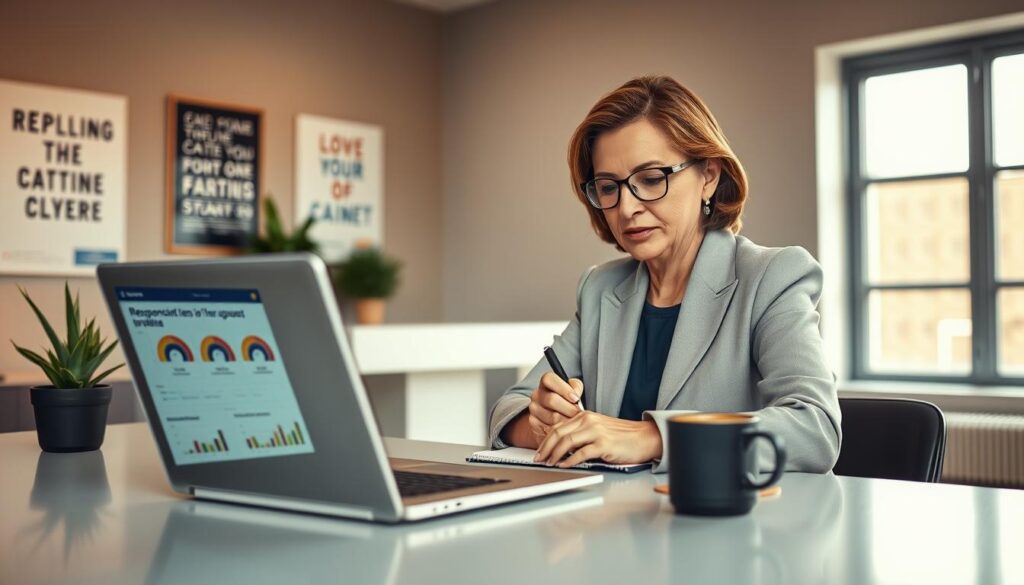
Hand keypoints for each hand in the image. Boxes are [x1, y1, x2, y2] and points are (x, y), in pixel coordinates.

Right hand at [526, 372, 584, 444]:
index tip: (576, 398)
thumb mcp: (572, 392)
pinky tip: (566, 429)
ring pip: (552, 417)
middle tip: (579, 415)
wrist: (552, 421)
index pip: (549, 379)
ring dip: (567, 421)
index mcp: (546, 383)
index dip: (563, 388)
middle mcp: (537, 395)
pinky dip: (561, 430)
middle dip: (569, 409)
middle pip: (552, 400)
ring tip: (575, 423)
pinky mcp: (533, 423)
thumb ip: (576, 387)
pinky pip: (549, 428)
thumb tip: (576, 393)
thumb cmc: (566, 404)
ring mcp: (533, 409)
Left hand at [534, 411, 661, 467]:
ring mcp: (596, 432)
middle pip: (558, 433)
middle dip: (545, 448)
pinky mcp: (604, 445)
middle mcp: (589, 421)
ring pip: (567, 442)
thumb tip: (561, 448)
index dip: (545, 440)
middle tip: (539, 459)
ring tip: (549, 464)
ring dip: (555, 454)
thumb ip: (581, 434)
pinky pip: (581, 453)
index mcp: (585, 416)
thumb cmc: (622, 437)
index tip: (539, 451)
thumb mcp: (598, 429)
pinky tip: (564, 466)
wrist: (644, 438)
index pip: (558, 426)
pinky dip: (570, 461)